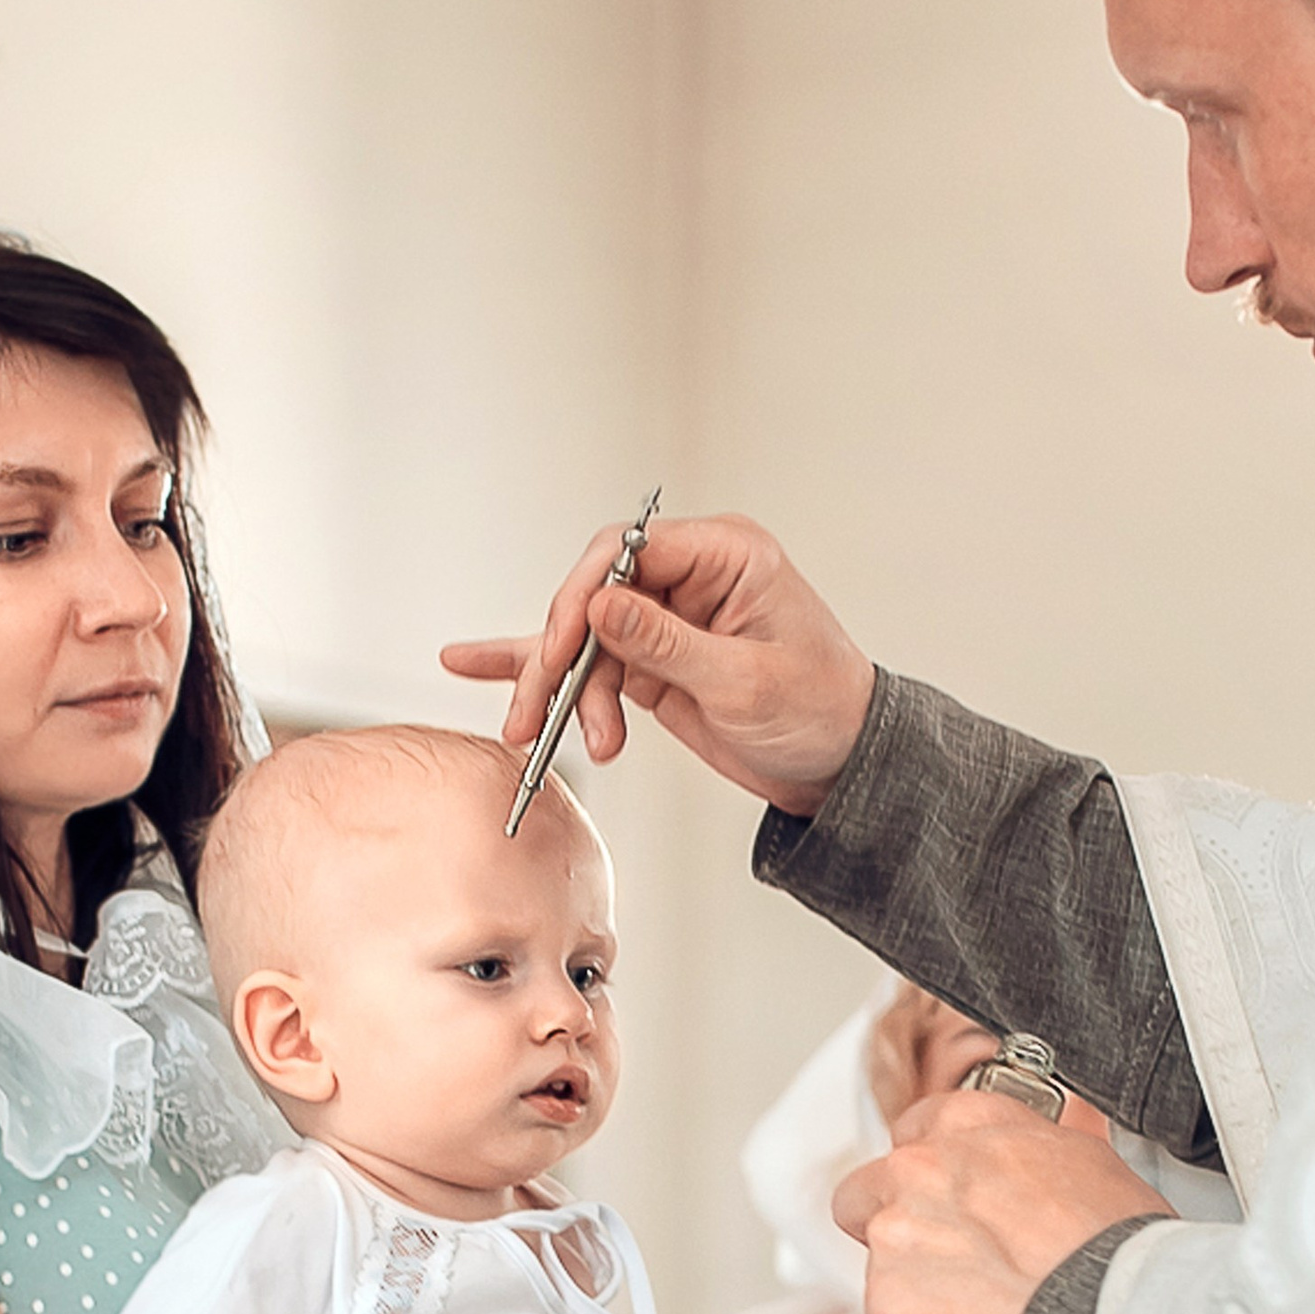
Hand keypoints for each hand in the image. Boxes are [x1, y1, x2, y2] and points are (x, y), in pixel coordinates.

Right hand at [441, 513, 875, 816]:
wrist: (840, 763)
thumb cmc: (819, 710)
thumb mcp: (745, 681)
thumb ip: (668, 645)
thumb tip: (601, 607)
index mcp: (726, 554)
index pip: (628, 550)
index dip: (582, 596)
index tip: (560, 650)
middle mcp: (690, 577)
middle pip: (593, 594)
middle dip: (559, 656)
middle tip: (536, 709)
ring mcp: (666, 619)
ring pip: (584, 639)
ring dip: (562, 692)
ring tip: (544, 738)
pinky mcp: (650, 661)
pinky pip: (587, 661)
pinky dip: (542, 672)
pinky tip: (474, 663)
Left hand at [832, 1090, 1169, 1313]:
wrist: (1114, 1311)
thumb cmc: (1116, 1243)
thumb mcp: (1086, 1160)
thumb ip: (1028, 1151)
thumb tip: (1030, 1158)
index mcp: (965, 1121)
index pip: (909, 1134)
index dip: (930, 1179)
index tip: (952, 1206)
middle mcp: (917, 1168)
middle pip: (861, 1198)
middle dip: (897, 1232)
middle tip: (954, 1266)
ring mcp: (895, 1236)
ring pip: (879, 1271)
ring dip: (918, 1294)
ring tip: (986, 1312)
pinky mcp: (887, 1306)